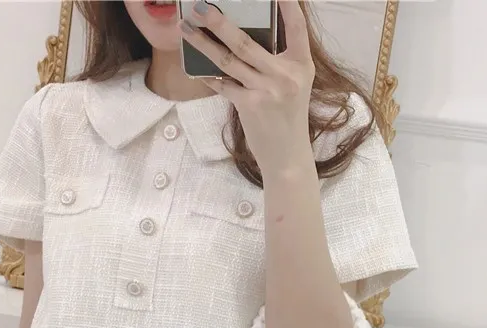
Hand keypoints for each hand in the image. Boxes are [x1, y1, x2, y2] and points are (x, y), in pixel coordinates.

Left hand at [180, 0, 315, 175]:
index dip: (289, 6)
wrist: (287, 154)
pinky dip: (208, 75)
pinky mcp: (249, 105)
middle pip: (246, 42)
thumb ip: (278, 61)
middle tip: (200, 6)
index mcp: (300, 64)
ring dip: (203, 43)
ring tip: (186, 28)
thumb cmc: (288, 115)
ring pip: (228, 60)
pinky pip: (223, 84)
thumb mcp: (294, 83)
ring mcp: (266, 90)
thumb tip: (245, 38)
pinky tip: (194, 65)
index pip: (297, 27)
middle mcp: (284, 74)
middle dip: (219, 22)